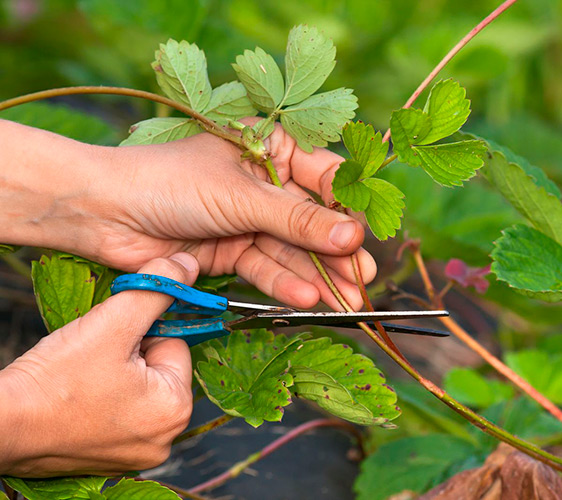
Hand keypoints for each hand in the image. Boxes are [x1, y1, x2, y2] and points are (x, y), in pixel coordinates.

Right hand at [0, 253, 198, 476]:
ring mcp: (137, 453)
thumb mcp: (113, 323)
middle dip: (129, 353)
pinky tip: (76, 396)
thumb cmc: (56, 379)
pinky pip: (118, 409)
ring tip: (82, 377)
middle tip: (93, 359)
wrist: (1, 425)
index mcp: (175, 409)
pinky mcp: (110, 457)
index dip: (141, 333)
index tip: (109, 342)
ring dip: (114, 372)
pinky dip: (101, 396)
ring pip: (137, 386)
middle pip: (158, 367)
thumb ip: (155, 288)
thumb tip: (188, 265)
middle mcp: (165, 439)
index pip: (175, 345)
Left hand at [93, 120, 374, 309]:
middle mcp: (264, 184)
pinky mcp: (231, 250)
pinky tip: (306, 298)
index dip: (348, 206)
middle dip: (336, 252)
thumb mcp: (243, 197)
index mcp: (270, 149)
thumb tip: (353, 237)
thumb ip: (298, 221)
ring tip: (344, 300)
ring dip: (316, 275)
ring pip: (291, 250)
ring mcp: (247, 220)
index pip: (324, 176)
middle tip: (363, 279)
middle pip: (312, 220)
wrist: (103, 213)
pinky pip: (265, 268)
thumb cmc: (170, 182)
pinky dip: (284, 284)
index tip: (368, 234)